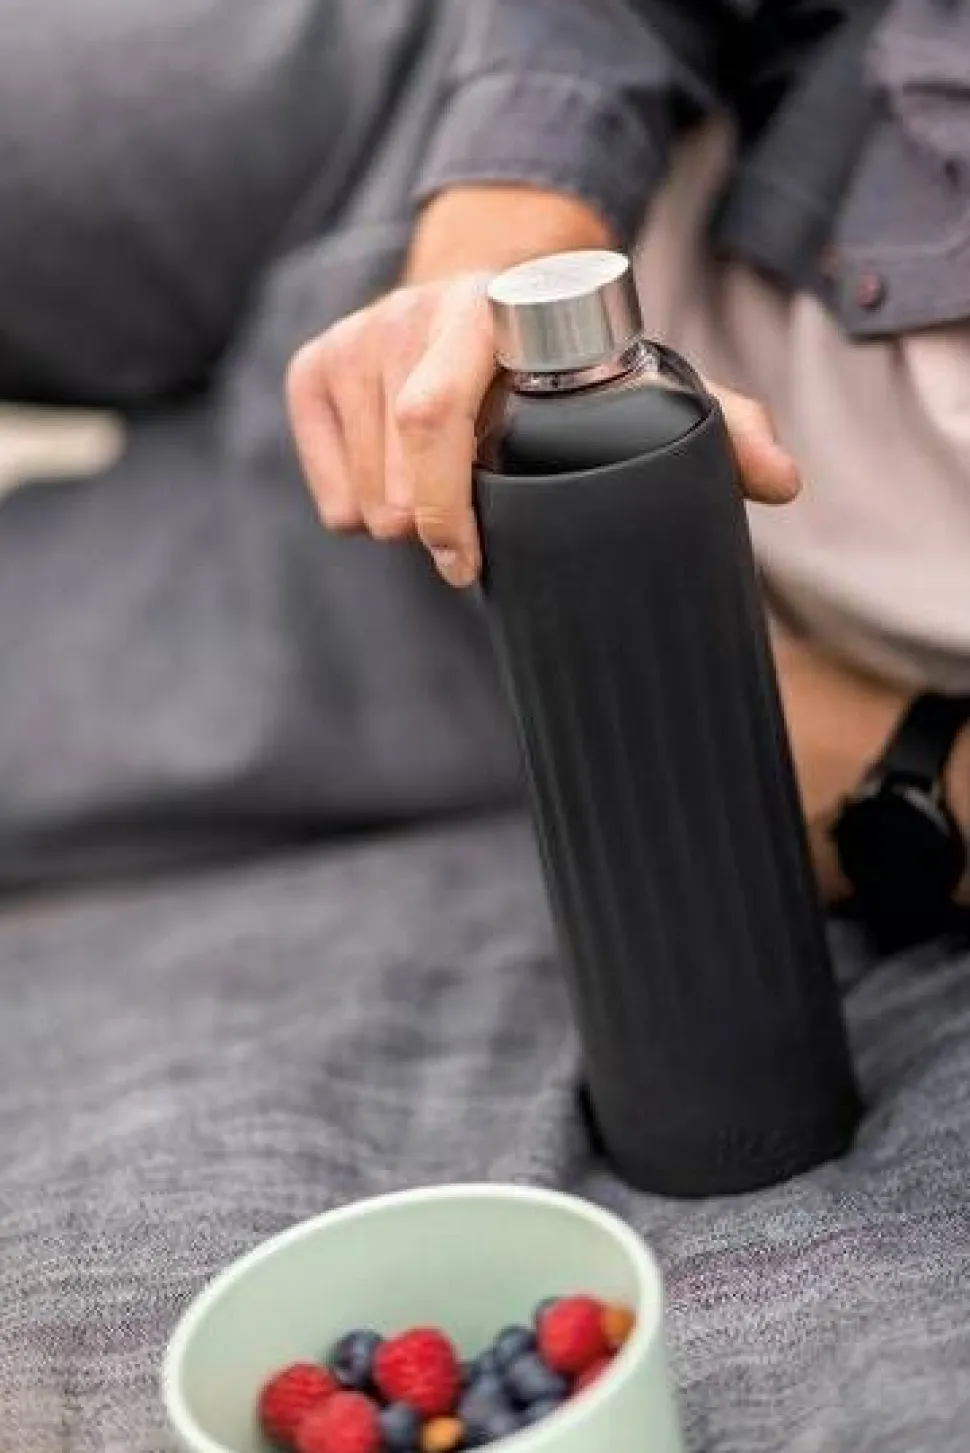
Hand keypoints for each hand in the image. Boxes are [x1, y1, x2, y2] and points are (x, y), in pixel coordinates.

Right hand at [287, 186, 800, 588]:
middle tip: (467, 554)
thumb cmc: (567, 354)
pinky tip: (400, 487)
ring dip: (403, 521)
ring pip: (363, 492)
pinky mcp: (314, 365)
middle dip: (432, 530)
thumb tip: (783, 483)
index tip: (471, 568)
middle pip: (396, 472)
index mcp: (486, 314)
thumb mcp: (640, 376)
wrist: (487, 280)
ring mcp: (354, 337)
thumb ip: (718, 420)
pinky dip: (357, 510)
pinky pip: (329, 488)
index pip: (435, 421)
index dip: (450, 510)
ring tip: (448, 506)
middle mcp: (409, 314)